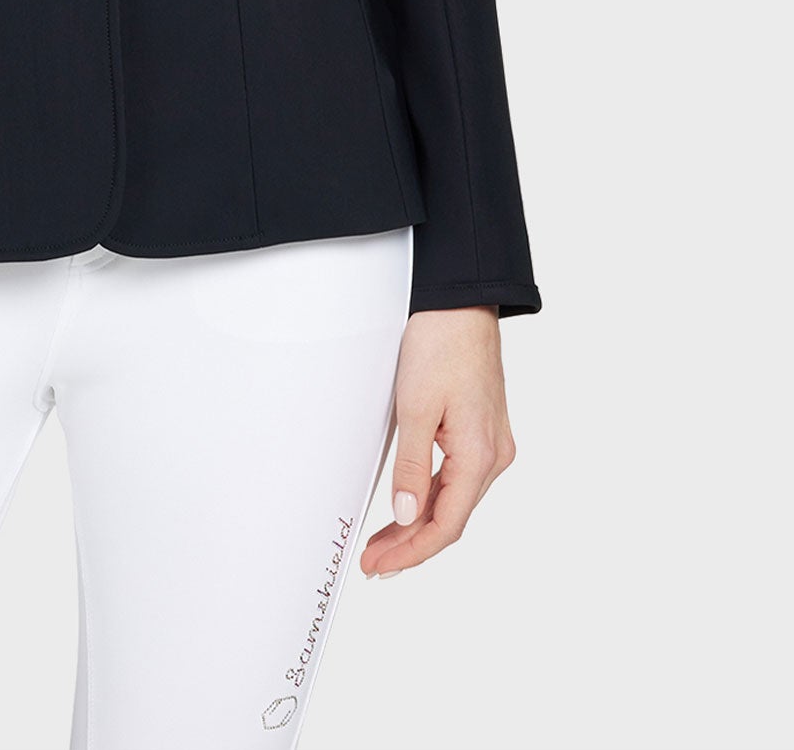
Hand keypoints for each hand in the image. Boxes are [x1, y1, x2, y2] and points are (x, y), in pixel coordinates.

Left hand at [360, 306, 515, 578]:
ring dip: (419, 522)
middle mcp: (494, 455)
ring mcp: (491, 443)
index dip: (412, 551)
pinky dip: (431, 496)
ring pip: (454, 499)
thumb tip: (404, 515)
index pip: (446, 525)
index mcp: (481, 454)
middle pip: (451, 517)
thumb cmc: (441, 344)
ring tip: (384, 541)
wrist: (460, 302)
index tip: (381, 565)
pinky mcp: (481, 429)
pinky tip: (410, 505)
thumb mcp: (415, 407)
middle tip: (374, 561)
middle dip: (411, 543)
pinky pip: (457, 477)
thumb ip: (411, 467)